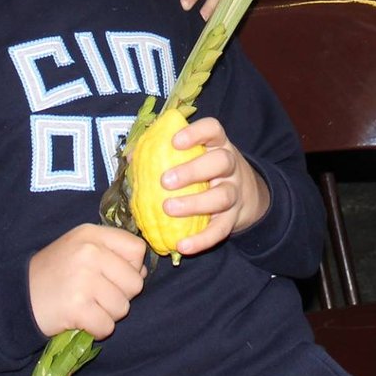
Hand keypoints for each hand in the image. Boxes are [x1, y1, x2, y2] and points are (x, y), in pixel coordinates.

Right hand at [28, 224, 146, 338]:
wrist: (15, 298)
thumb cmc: (53, 273)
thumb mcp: (79, 248)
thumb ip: (111, 253)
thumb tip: (142, 272)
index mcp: (91, 234)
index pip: (137, 249)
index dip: (131, 267)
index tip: (112, 275)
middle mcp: (89, 252)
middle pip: (135, 282)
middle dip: (120, 295)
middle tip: (96, 296)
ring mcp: (83, 280)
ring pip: (123, 307)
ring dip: (108, 314)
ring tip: (86, 306)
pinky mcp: (77, 307)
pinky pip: (107, 326)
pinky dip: (97, 330)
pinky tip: (81, 321)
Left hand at [157, 117, 270, 256]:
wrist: (245, 195)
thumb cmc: (204, 170)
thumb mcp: (192, 156)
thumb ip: (161, 153)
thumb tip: (130, 158)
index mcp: (217, 144)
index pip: (213, 129)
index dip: (196, 133)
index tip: (175, 142)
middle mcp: (230, 166)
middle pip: (221, 161)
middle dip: (193, 170)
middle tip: (165, 181)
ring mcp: (234, 192)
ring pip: (222, 196)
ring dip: (195, 204)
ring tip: (168, 209)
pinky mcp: (233, 219)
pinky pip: (220, 230)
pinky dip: (202, 240)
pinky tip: (182, 245)